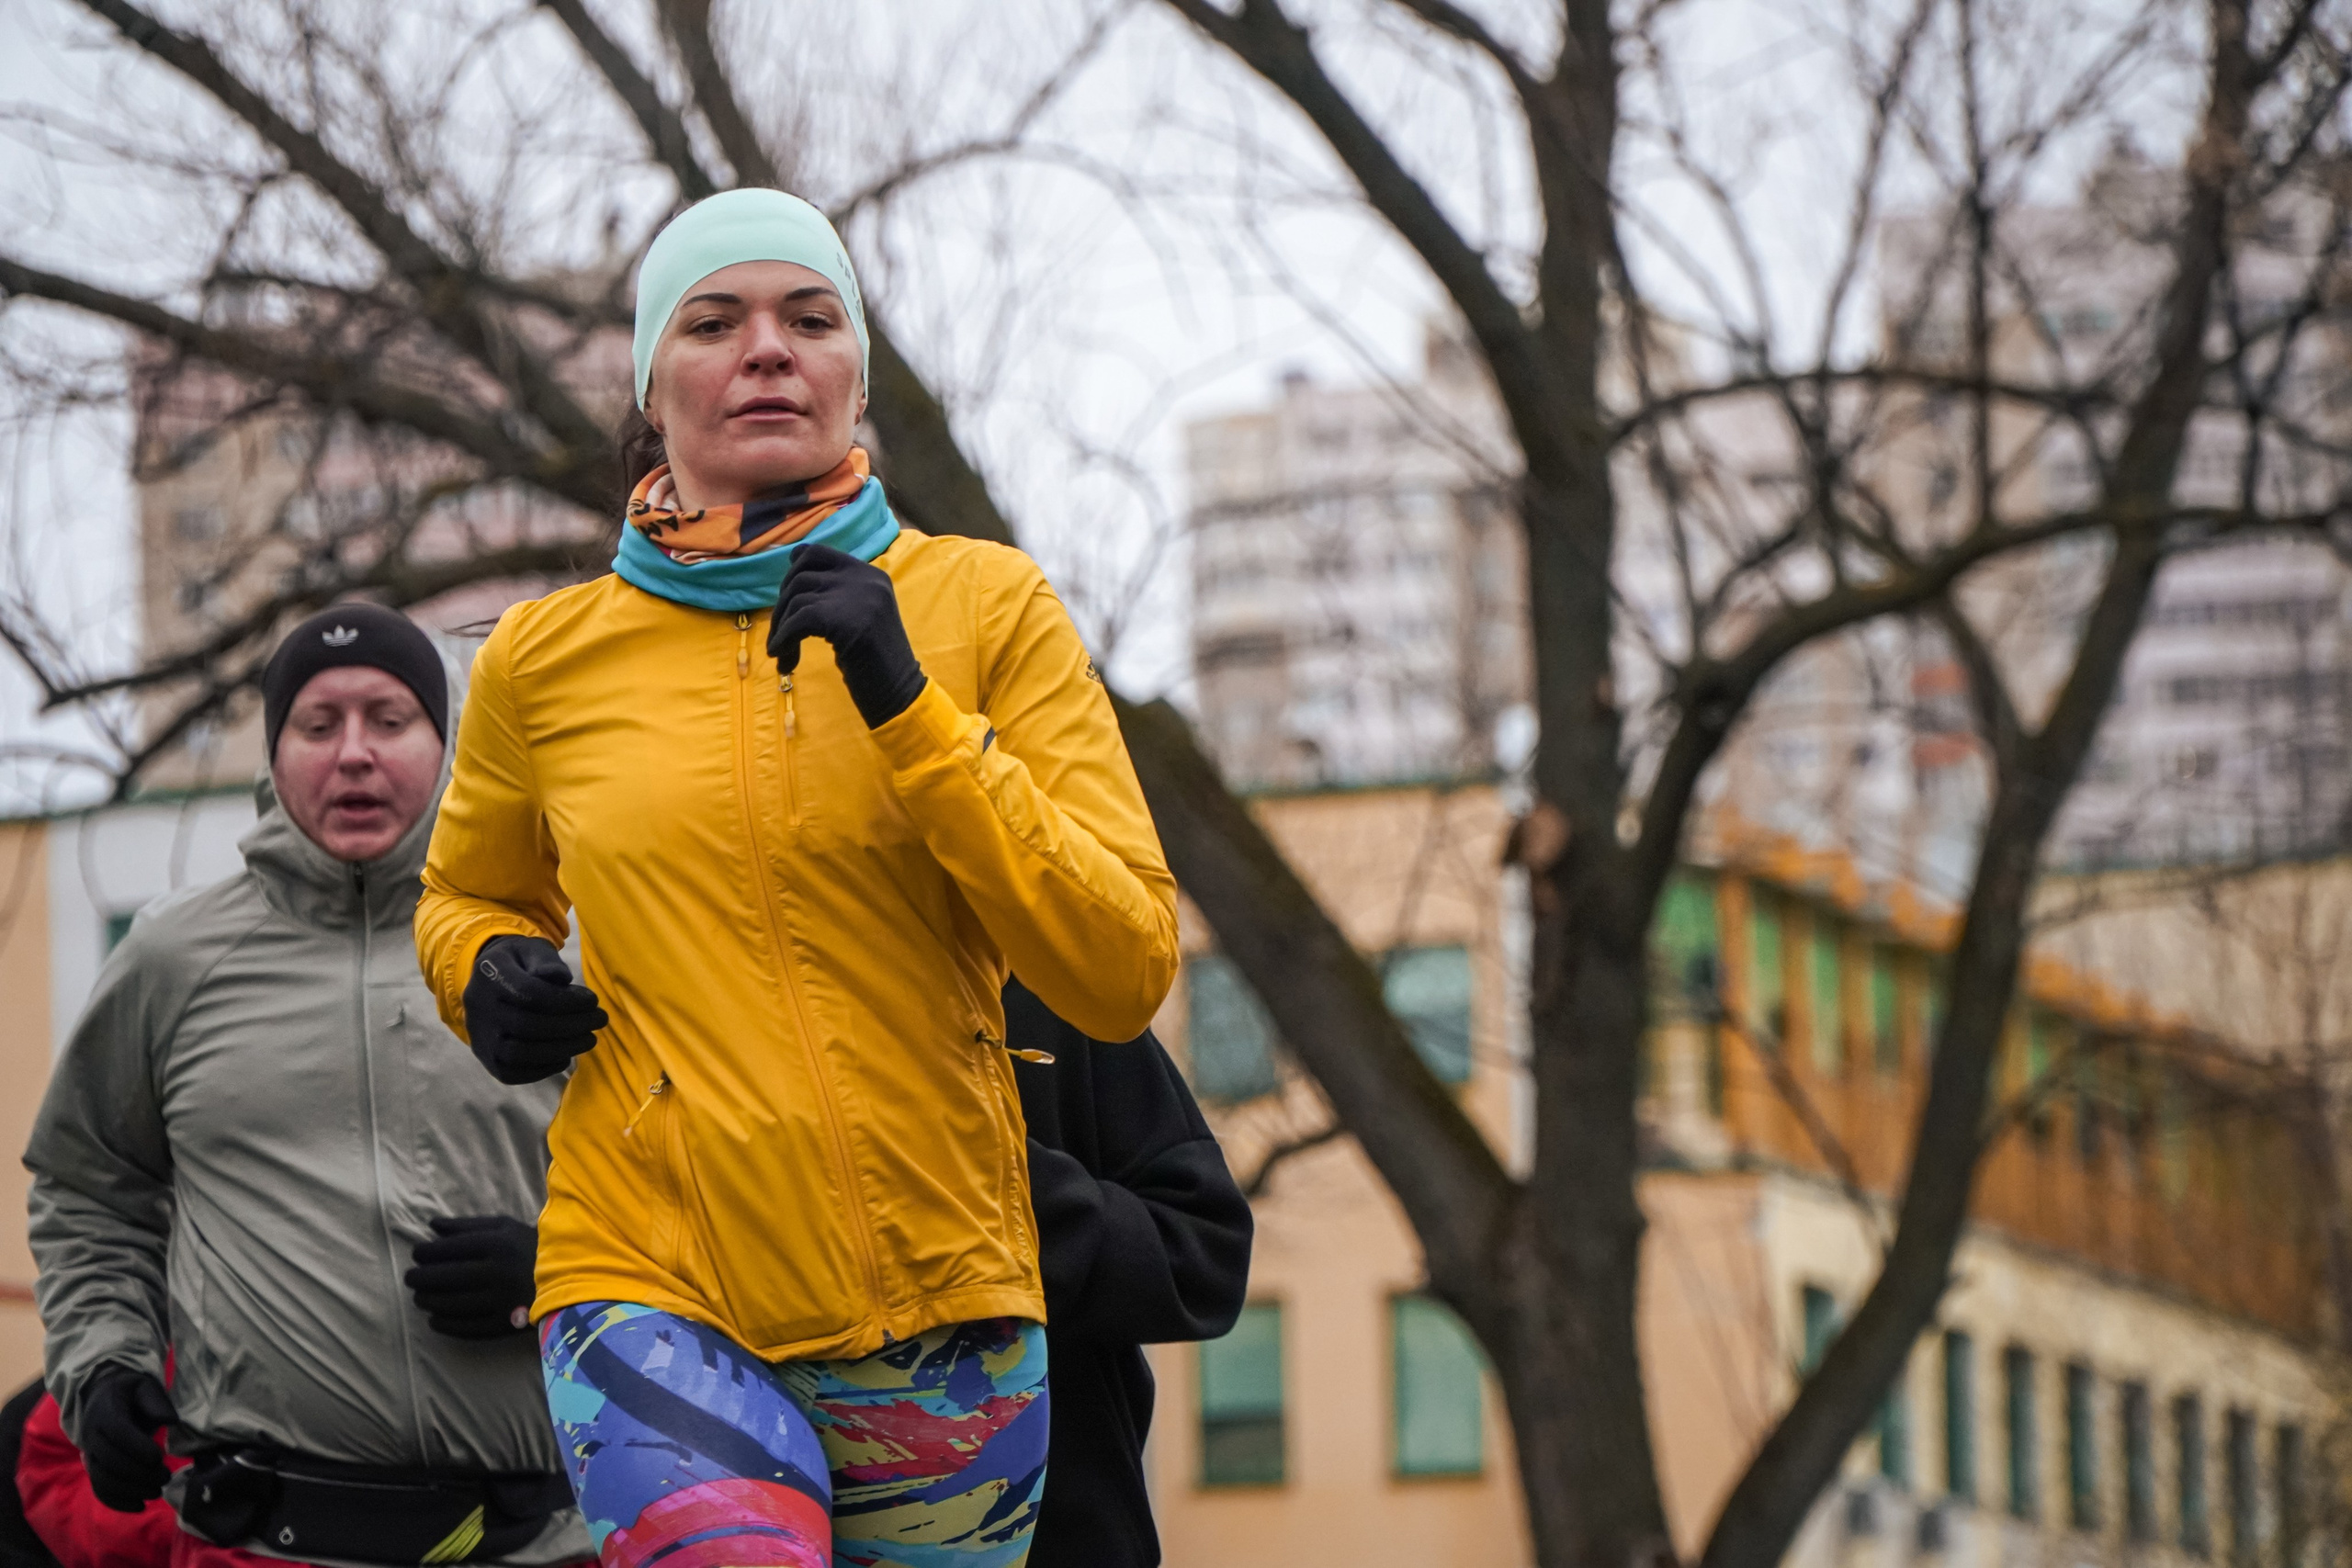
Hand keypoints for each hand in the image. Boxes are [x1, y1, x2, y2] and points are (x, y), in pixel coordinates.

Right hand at [80, 1368, 173, 1512]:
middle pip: (111, 1462)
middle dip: (140, 1474)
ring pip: (104, 1480)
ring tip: (157, 1492)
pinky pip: (100, 1490)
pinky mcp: (93, 1469)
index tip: (159, 1458)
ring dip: (131, 1491)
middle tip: (166, 1477)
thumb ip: (156, 1401)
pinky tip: (139, 1506)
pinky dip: (117, 1502)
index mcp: (105, 1413)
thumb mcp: (144, 1386)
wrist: (101, 1398)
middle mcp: (92, 1437)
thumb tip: (170, 1420)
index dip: (138, 1448)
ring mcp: (89, 1456)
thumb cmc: (129, 1392)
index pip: (118, 1433)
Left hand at [405, 1215, 538, 1338]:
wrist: (571, 1277)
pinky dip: (444, 1324)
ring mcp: (500, 1300)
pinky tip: (434, 1319)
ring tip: (420, 1297)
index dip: (424, 1253)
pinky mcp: (504, 1324)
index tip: (416, 1254)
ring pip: (450, 1304)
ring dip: (427, 1301)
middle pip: (444, 1278)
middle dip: (420, 1278)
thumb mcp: (504, 1226)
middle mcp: (496, 1272)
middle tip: (410, 1278)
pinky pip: (465, 1327)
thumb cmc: (531, 1246)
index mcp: (497, 1244)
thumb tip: (431, 1225)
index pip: (448, 1249)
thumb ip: (467, 1225)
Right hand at [462, 936, 606, 1084]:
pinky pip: (511, 1073)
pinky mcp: (485, 1058)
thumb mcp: (533, 950)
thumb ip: (546, 961)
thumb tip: (560, 977)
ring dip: (561, 1049)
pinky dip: (542, 1069)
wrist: (491, 982)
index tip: (593, 1000)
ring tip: (589, 1039)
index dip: (565, 1000)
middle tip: (599, 1020)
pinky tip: (565, 1055)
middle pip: (525, 1025)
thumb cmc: (522, 963)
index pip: (528, 993)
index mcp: (489, 973)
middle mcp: (478, 1007)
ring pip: (517, 1053)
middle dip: (570, 1025)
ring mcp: (478, 1036)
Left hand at [768, 543, 926, 728]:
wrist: (900, 694)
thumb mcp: (858, 617)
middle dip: (782, 604)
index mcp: (870, 575)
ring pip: (797, 598)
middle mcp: (865, 578)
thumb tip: (788, 585)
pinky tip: (783, 659)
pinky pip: (798, 621)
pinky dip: (784, 639)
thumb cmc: (875, 664)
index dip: (793, 570)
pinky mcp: (847, 619)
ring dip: (781, 628)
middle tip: (781, 634)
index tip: (787, 598)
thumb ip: (836, 596)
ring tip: (783, 656)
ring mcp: (858, 596)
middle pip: (801, 573)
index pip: (817, 551)